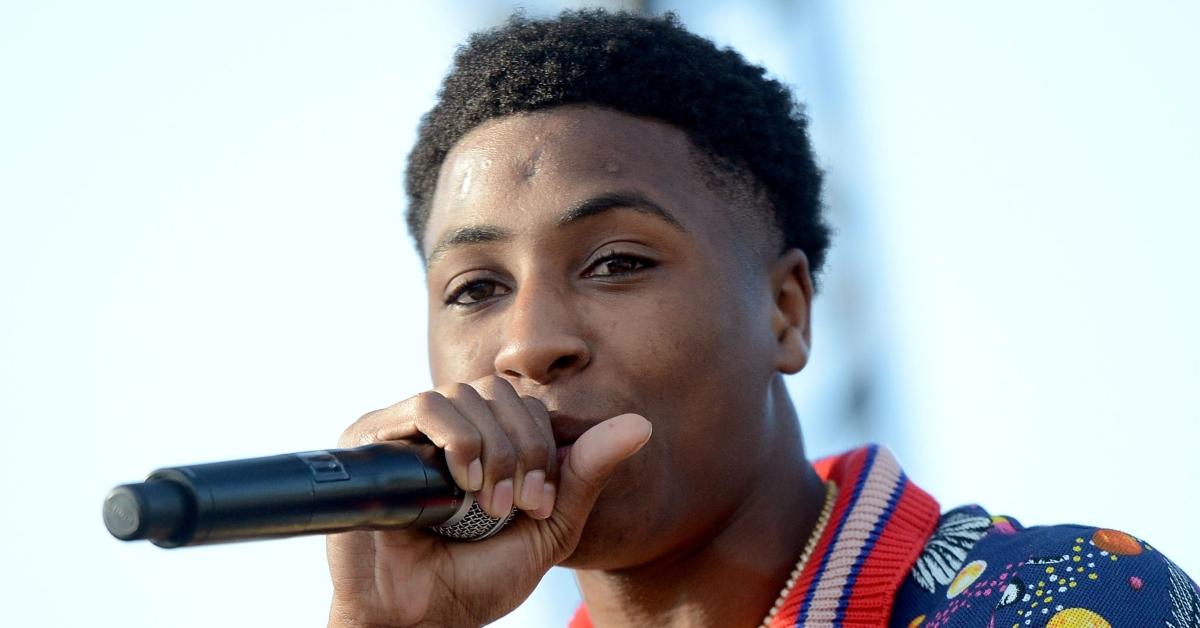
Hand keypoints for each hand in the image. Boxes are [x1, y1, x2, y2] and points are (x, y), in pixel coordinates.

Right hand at [326, 375, 651, 626]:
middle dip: (522, 448)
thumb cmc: (475, 580)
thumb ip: (585, 475)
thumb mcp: (547, 527)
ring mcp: (406, 431)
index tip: (539, 505)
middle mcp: (442, 429)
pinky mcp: (371, 439)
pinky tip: (465, 483)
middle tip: (519, 506)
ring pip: (465, 394)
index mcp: (481, 442)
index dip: (543, 446)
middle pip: (499, 392)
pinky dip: (458, 440)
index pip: (525, 405)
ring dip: (493, 448)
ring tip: (489, 504)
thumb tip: (641, 424)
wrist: (415, 618)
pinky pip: (424, 406)